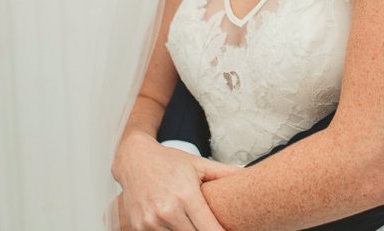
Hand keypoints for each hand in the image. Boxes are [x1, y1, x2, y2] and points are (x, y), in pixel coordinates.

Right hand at [113, 133, 239, 230]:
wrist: (134, 159)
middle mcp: (167, 211)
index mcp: (186, 196)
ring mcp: (151, 222)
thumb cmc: (169, 161)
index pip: (209, 229)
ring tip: (193, 223)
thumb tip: (249, 174)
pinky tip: (177, 225)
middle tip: (213, 228)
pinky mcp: (138, 228)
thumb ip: (224, 173)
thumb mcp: (199, 164)